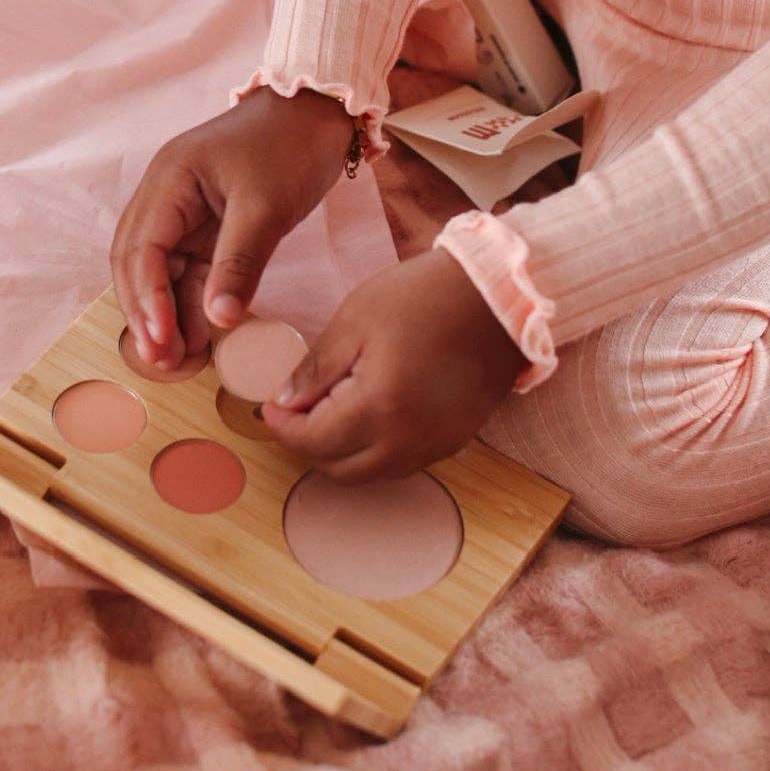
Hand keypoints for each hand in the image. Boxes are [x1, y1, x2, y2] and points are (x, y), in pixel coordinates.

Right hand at [111, 87, 356, 369]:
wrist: (321, 114)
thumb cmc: (290, 145)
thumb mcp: (266, 205)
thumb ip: (239, 262)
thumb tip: (218, 319)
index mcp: (169, 180)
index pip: (142, 248)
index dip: (146, 298)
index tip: (160, 339)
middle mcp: (166, 197)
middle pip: (138, 264)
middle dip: (146, 313)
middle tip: (162, 361)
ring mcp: (185, 213)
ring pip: (162, 273)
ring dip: (166, 314)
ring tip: (178, 361)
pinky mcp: (209, 227)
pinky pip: (190, 271)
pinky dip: (191, 303)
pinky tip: (199, 336)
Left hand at [263, 248, 521, 480]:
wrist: (499, 298)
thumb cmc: (426, 297)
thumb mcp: (356, 319)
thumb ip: (317, 367)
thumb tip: (285, 401)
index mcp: (380, 407)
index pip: (313, 442)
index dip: (283, 427)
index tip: (270, 406)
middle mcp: (409, 441)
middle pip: (337, 470)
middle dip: (307, 445)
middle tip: (294, 409)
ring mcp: (436, 446)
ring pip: (369, 473)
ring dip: (341, 452)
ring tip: (328, 409)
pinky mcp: (454, 442)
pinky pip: (400, 463)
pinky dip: (373, 450)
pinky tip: (367, 414)